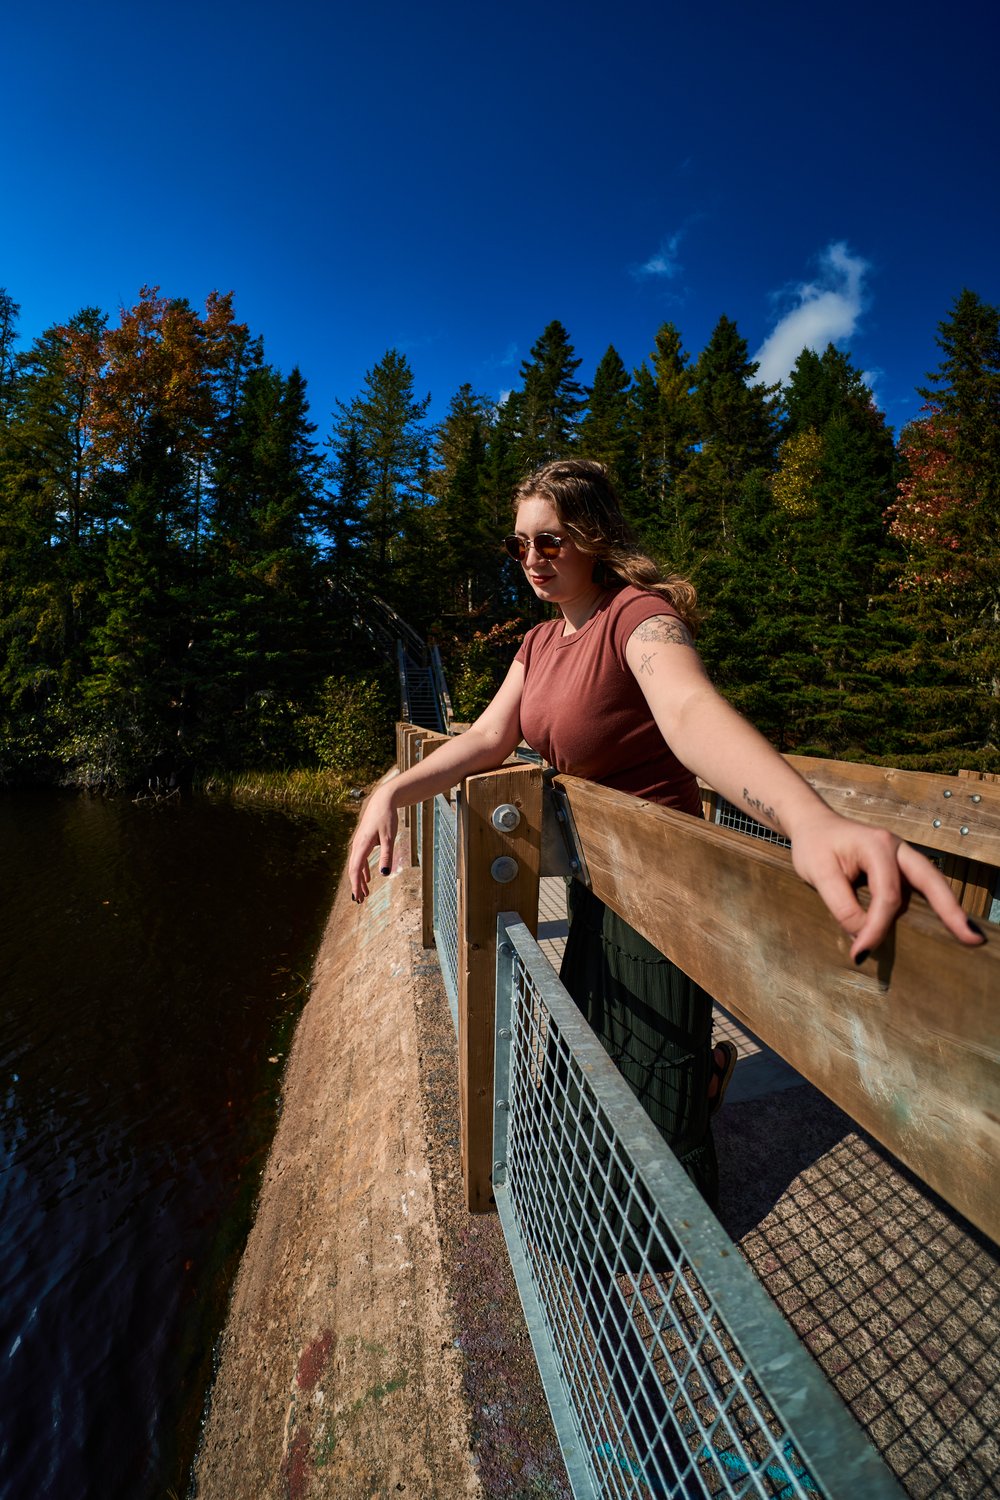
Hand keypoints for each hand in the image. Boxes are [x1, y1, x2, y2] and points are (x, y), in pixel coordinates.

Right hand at [348, 787, 397, 903]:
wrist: (383, 801)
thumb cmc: (387, 818)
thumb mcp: (389, 838)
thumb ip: (387, 855)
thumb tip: (384, 873)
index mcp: (362, 845)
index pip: (356, 869)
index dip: (356, 884)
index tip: (358, 897)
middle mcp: (357, 846)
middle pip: (354, 870)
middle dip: (356, 885)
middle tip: (360, 901)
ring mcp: (359, 843)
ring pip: (357, 865)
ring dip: (360, 880)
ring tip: (363, 893)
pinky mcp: (364, 841)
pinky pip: (361, 860)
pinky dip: (363, 870)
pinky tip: (368, 878)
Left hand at [789, 808, 986, 960]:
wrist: (813, 824)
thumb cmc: (814, 846)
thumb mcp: (819, 875)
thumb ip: (841, 905)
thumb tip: (863, 936)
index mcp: (877, 846)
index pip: (887, 895)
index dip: (877, 927)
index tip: (861, 952)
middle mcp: (897, 848)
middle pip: (931, 881)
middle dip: (951, 910)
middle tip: (971, 938)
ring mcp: (902, 856)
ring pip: (932, 883)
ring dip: (949, 908)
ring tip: (969, 935)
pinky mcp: (900, 867)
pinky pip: (922, 886)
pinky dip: (936, 904)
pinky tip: (947, 923)